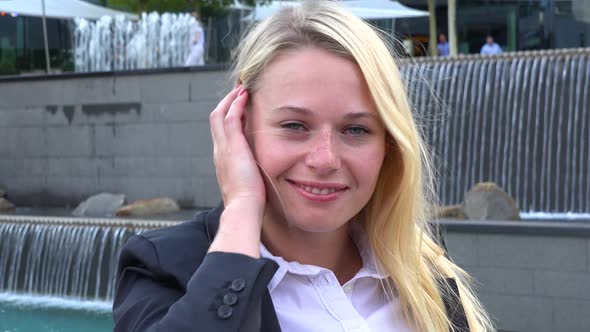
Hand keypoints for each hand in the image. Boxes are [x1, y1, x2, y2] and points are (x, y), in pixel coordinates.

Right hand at [208, 85, 264, 256]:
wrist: (243, 208)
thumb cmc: (249, 202)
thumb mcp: (248, 184)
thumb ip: (251, 175)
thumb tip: (261, 175)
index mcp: (222, 160)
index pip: (221, 133)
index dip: (228, 118)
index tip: (238, 109)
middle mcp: (219, 151)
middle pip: (216, 120)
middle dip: (226, 103)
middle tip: (237, 92)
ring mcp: (223, 148)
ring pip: (220, 115)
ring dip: (230, 100)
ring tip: (241, 89)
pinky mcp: (232, 146)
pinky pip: (231, 118)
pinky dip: (236, 105)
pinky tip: (245, 96)